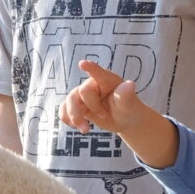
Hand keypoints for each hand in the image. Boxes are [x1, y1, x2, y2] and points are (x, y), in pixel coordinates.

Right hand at [62, 59, 176, 167]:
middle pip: (82, 92)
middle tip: (104, 116)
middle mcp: (93, 85)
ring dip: (75, 117)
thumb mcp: (128, 103)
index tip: (83, 64)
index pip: (98, 73)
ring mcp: (83, 95)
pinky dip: (66, 118)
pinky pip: (64, 108)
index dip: (90, 68)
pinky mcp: (78, 105)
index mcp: (107, 80)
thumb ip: (125, 94)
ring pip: (70, 101)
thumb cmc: (127, 107)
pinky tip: (74, 126)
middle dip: (91, 107)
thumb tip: (130, 84)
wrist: (122, 120)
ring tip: (85, 130)